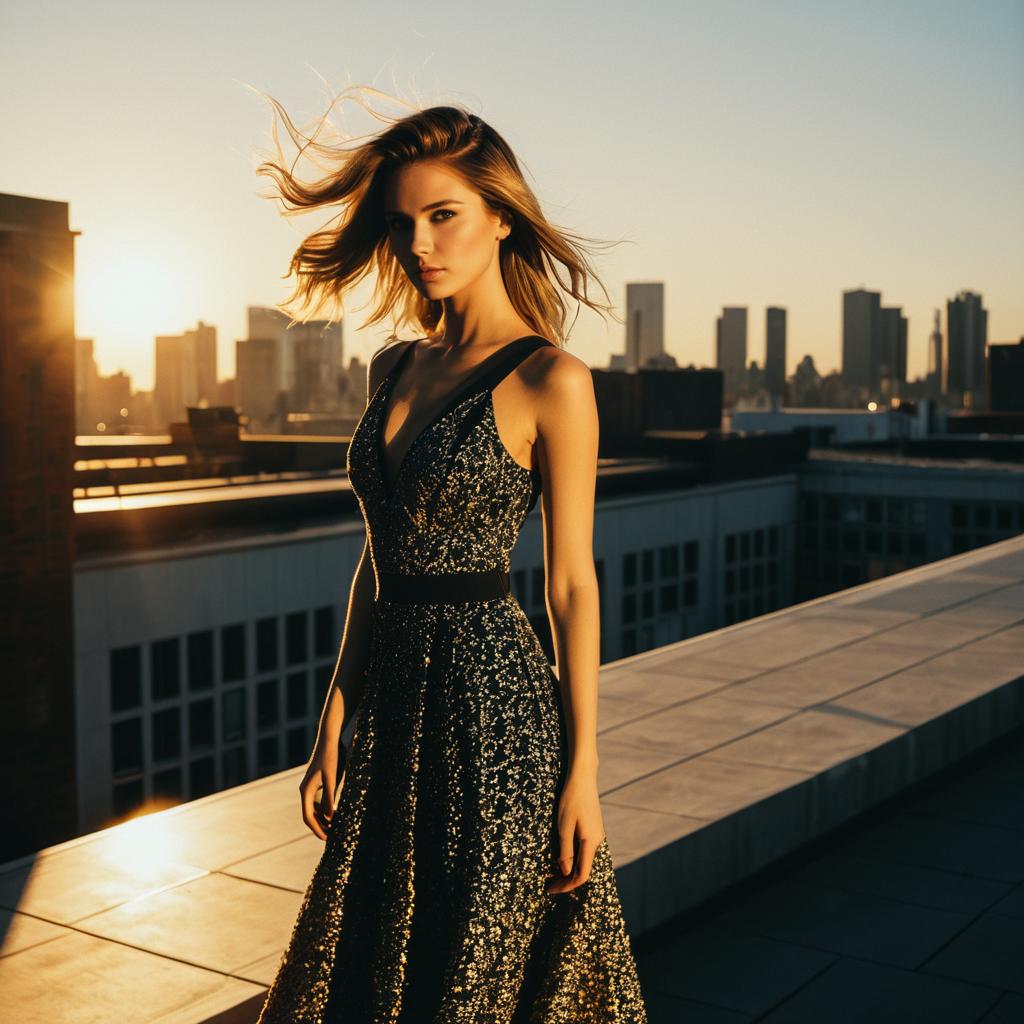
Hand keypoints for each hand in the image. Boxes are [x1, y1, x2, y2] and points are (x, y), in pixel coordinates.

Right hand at [299, 735, 342, 840]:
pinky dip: (324, 811)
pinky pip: (317, 802)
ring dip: (321, 820)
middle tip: (331, 838)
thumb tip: (328, 817)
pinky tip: (333, 815)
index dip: (316, 829)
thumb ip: (329, 798)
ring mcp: (310, 787)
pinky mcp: (316, 783)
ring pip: (313, 809)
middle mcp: (305, 790)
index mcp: (306, 791)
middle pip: (309, 815)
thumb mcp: (332, 778)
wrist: (328, 740)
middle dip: (319, 827)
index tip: (326, 839)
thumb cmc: (330, 758)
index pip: (308, 816)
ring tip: (333, 829)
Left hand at [545, 767, 604, 893]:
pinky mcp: (592, 828)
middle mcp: (597, 841)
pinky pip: (583, 849)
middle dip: (566, 880)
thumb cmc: (571, 800)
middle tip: (548, 884)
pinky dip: (572, 857)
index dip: (566, 886)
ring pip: (584, 860)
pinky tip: (561, 856)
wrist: (583, 777)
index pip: (582, 875)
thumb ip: (565, 851)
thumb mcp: (564, 827)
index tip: (550, 890)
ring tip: (551, 872)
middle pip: (584, 870)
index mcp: (591, 842)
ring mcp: (596, 834)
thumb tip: (566, 873)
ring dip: (569, 869)